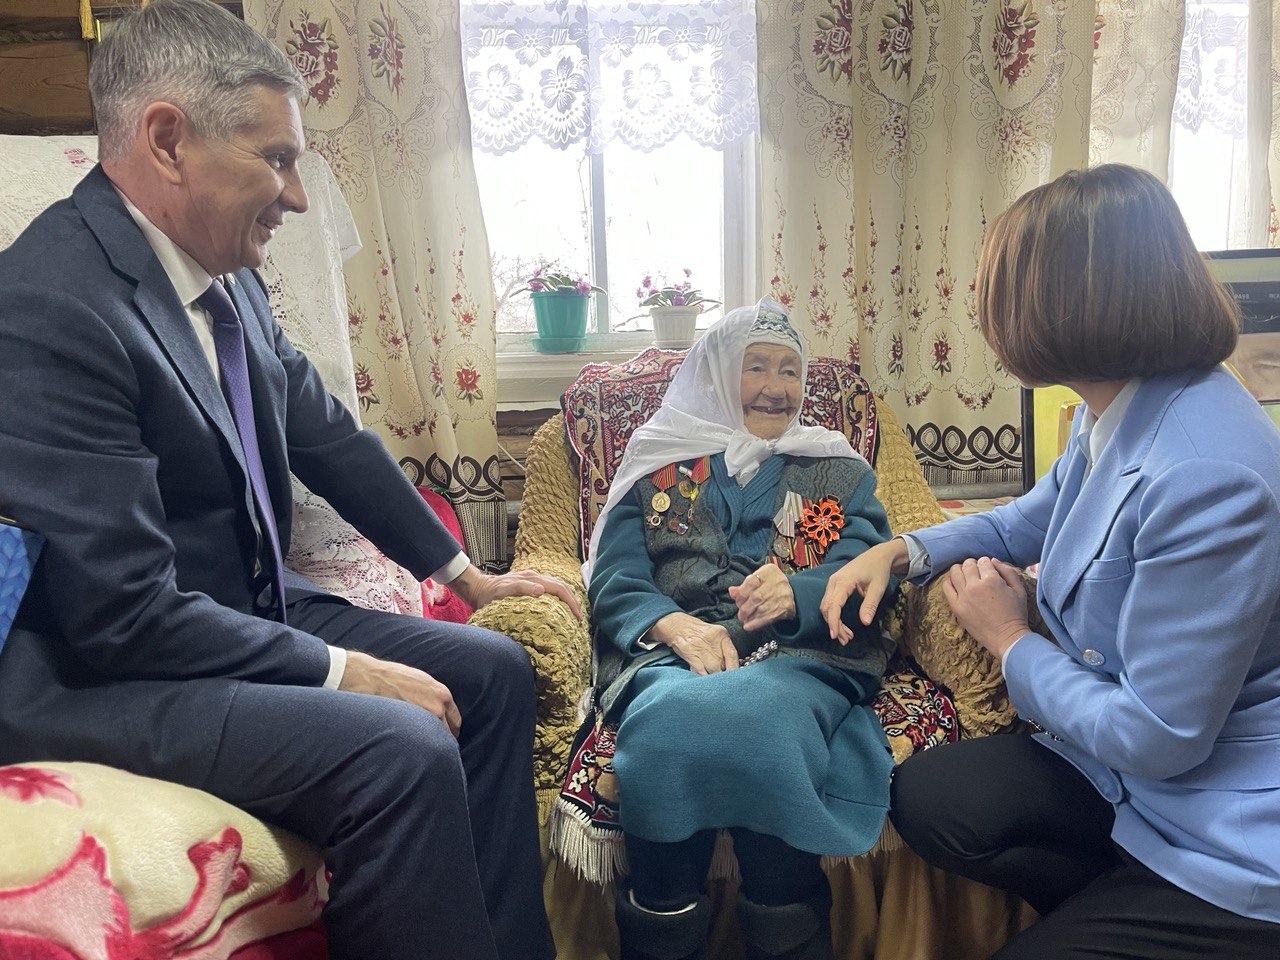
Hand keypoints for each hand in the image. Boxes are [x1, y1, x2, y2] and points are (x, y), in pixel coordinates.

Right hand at [339, 650, 461, 736]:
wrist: (369, 677)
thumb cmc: (392, 677)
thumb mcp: (421, 681)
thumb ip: (433, 696)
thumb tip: (439, 709)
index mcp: (442, 694)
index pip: (455, 720)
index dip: (450, 730)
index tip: (443, 736)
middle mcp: (438, 707)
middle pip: (448, 734)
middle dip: (441, 740)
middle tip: (432, 748)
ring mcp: (424, 718)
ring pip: (434, 741)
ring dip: (428, 746)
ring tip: (420, 750)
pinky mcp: (408, 727)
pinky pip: (418, 743)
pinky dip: (416, 746)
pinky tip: (409, 746)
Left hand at [452, 565, 582, 619]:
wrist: (477, 588)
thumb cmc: (488, 594)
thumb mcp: (503, 592)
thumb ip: (521, 588)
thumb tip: (542, 590)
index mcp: (532, 578)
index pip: (559, 588)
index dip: (571, 601)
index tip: (577, 616)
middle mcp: (534, 576)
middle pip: (561, 586)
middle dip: (573, 600)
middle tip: (579, 617)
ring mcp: (532, 578)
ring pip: (557, 586)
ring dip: (567, 598)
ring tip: (572, 612)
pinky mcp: (528, 583)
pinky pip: (549, 588)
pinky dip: (558, 597)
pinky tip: (558, 607)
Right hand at [647, 612, 738, 674]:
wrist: (677, 625)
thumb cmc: (698, 632)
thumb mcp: (715, 634)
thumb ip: (724, 648)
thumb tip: (733, 667)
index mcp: (721, 634)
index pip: (732, 654)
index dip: (735, 668)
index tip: (735, 677)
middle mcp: (712, 640)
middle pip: (722, 664)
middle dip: (722, 673)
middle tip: (721, 676)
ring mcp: (700, 647)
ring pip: (713, 670)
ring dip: (713, 676)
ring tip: (711, 675)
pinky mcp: (690, 654)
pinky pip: (700, 671)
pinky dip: (703, 676)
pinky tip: (703, 675)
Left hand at [729, 564, 794, 631]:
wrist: (793, 592)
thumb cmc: (770, 585)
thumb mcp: (759, 579)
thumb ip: (744, 586)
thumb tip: (732, 591)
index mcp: (768, 571)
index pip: (751, 581)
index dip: (741, 594)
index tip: (738, 601)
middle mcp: (777, 582)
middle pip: (756, 597)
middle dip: (745, 608)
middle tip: (740, 613)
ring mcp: (782, 595)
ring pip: (762, 609)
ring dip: (749, 616)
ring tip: (744, 619)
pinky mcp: (786, 607)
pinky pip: (768, 617)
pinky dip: (756, 623)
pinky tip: (748, 626)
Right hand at [819, 538, 906, 643]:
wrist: (877, 556)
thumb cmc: (878, 570)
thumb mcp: (878, 588)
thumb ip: (870, 605)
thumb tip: (864, 623)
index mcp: (844, 581)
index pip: (834, 605)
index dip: (833, 621)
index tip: (835, 635)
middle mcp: (834, 582)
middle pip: (827, 608)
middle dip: (834, 625)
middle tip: (847, 640)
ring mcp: (832, 583)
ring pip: (826, 606)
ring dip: (834, 622)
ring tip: (847, 636)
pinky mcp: (834, 586)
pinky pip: (829, 603)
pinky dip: (834, 616)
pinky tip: (842, 626)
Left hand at [940, 557, 1029, 659]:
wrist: (1007, 638)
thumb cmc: (1016, 614)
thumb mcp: (1019, 590)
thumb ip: (1007, 571)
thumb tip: (993, 560)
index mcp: (992, 580)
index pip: (983, 561)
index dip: (987, 564)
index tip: (989, 570)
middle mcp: (974, 586)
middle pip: (968, 564)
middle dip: (973, 564)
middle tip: (978, 572)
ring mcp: (963, 596)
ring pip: (955, 572)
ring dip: (961, 570)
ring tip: (967, 576)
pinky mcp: (956, 607)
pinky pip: (946, 587)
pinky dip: (950, 581)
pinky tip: (957, 584)